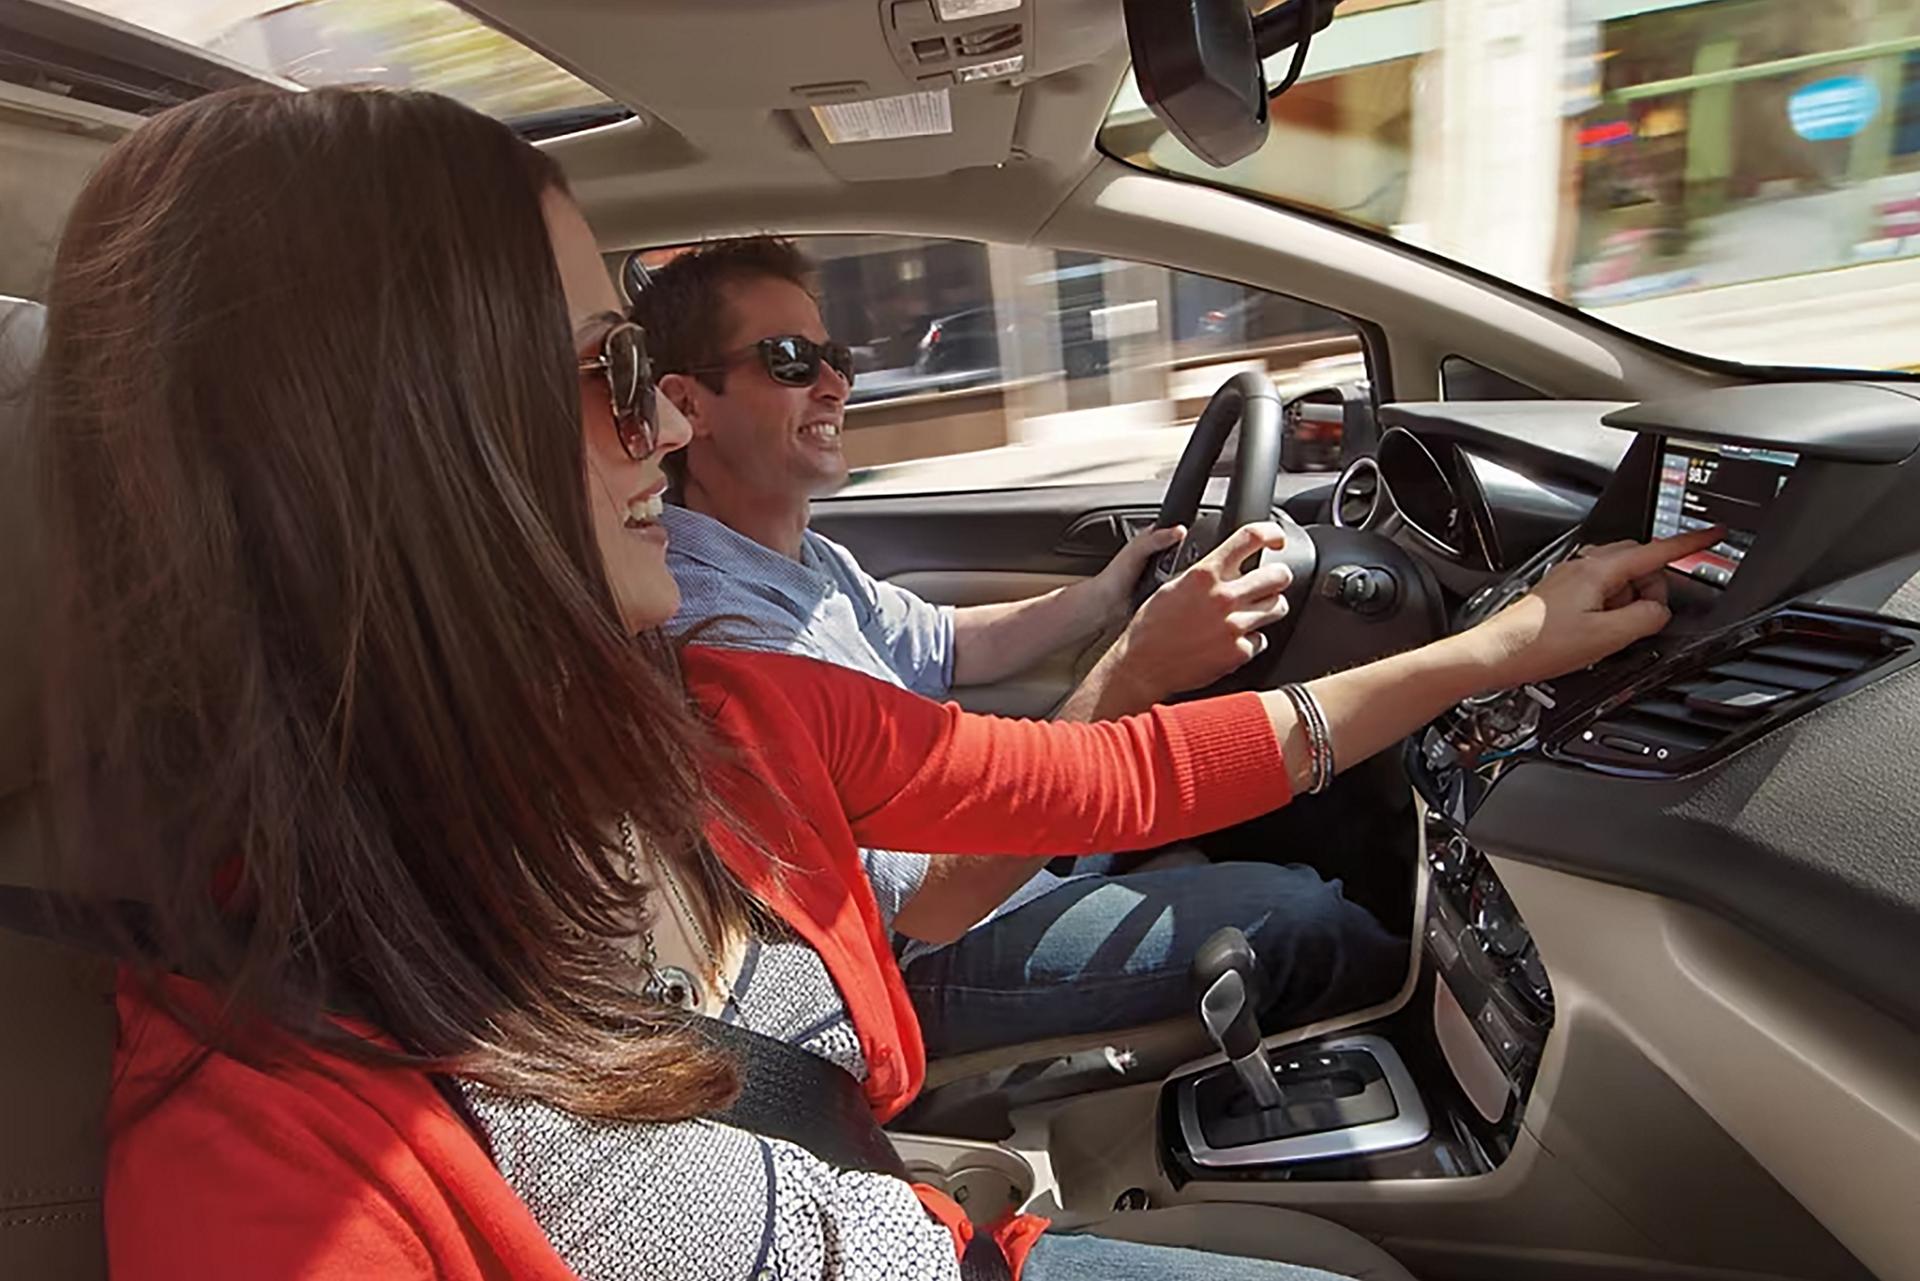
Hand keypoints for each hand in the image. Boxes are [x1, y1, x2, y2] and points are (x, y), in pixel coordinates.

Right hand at [1105, 522, 1294, 703]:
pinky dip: (1251, 640)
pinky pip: (1262, 640)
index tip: (1277, 538)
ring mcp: (1234, 626)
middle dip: (1278, 577)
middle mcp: (1223, 597)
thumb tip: (1227, 563)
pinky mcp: (1239, 652)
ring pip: (1278, 607)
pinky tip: (1233, 640)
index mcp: (1205, 574)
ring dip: (1270, 607)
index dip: (1272, 532)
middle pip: (1279, 575)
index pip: (1251, 538)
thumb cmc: (1151, 626)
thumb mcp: (1173, 585)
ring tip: (1254, 612)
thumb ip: (1204, 572)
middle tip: (1272, 582)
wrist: (1142, 665)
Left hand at [1460, 526, 1724, 691]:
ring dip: (1628, 600)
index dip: (1689, 544)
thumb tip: (1660, 611)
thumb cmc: (1538, 646)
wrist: (1494, 655)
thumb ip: (1645, 619)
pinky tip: (1596, 632)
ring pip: (1619, 578)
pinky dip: (1609, 607)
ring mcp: (1570, 578)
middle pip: (1638, 562)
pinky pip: (1600, 591)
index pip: (1656, 551)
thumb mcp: (1607, 638)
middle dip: (1652, 585)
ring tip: (1612, 630)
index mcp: (1598, 570)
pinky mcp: (1561, 594)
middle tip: (1647, 615)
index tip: (1712, 534)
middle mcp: (1583, 566)